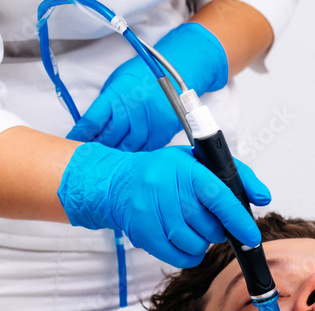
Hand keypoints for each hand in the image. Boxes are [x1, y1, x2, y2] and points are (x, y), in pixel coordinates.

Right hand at [58, 144, 270, 267]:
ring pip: (194, 244)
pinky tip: (184, 241)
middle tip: (208, 221)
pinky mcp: (142, 233)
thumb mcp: (199, 163)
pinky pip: (178, 257)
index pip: (218, 196)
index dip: (237, 220)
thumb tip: (263, 198)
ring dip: (201, 243)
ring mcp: (151, 212)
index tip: (251, 236)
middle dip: (217, 230)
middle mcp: (164, 188)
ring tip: (192, 228)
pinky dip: (189, 255)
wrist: (118, 183)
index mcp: (184, 168)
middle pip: (207, 226)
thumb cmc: (164, 173)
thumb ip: (237, 176)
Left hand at [66, 23, 227, 151]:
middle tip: (84, 159)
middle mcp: (131, 112)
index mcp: (116, 96)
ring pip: (124, 150)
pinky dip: (132, 158)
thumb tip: (90, 126)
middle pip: (106, 140)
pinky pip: (142, 152)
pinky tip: (125, 161)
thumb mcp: (116, 82)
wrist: (177, 73)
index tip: (69, 144)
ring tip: (103, 165)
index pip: (91, 122)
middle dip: (94, 150)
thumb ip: (104, 105)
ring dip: (112, 158)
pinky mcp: (160, 135)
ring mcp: (147, 126)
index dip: (78, 136)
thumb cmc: (143, 75)